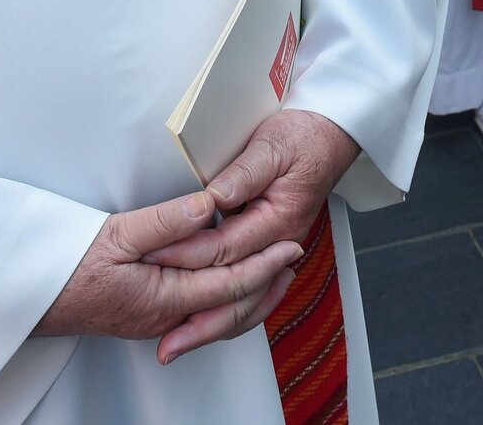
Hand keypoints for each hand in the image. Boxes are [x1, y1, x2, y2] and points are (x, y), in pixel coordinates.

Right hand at [34, 189, 304, 363]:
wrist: (30, 292)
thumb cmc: (66, 263)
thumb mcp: (118, 232)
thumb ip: (168, 220)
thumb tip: (209, 205)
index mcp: (163, 298)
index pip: (230, 284)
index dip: (264, 265)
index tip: (290, 247)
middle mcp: (165, 318)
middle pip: (232, 308)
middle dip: (268, 283)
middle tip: (293, 258)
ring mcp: (156, 322)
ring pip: (218, 317)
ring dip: (251, 295)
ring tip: (273, 274)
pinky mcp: (148, 316)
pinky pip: (200, 315)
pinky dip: (226, 301)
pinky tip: (229, 287)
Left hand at [141, 110, 359, 359]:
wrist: (328, 138)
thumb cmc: (299, 138)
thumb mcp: (269, 146)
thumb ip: (242, 174)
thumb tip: (214, 198)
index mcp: (280, 218)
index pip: (225, 247)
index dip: (187, 255)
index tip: (153, 259)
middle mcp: (282, 243)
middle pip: (236, 291)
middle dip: (197, 317)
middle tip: (163, 338)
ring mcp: (278, 251)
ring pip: (245, 302)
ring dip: (210, 326)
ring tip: (175, 345)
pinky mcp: (270, 252)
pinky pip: (249, 293)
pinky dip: (226, 314)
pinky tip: (201, 326)